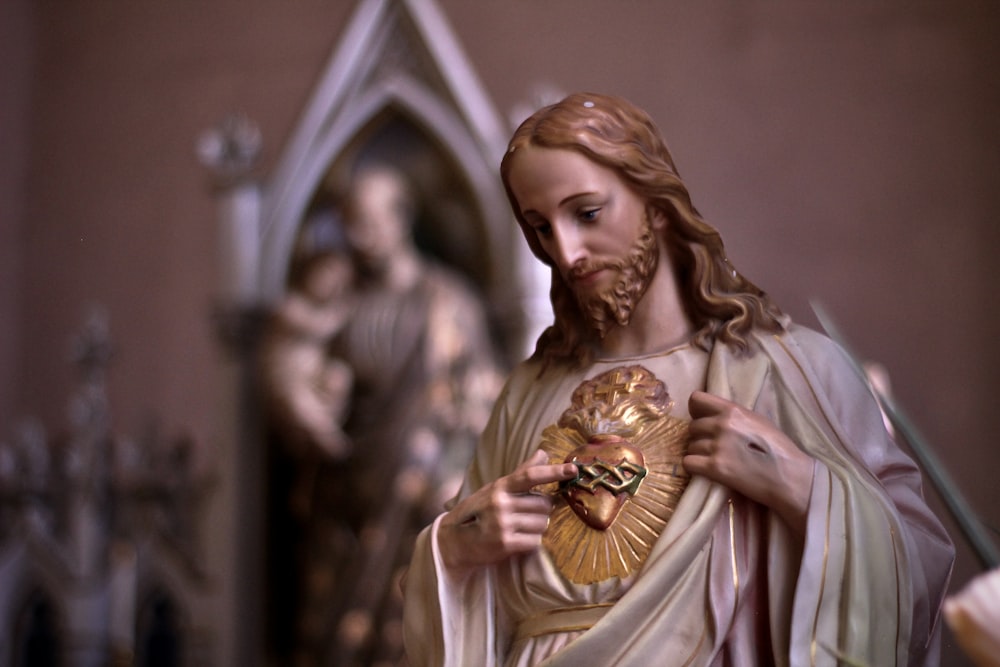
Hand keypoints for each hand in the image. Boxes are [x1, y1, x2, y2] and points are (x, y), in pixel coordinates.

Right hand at [437, 449, 577, 575]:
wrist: (453, 543)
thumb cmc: (478, 512)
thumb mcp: (494, 489)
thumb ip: (521, 473)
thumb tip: (544, 452)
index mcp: (499, 487)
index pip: (530, 476)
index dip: (554, 472)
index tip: (573, 470)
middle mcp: (501, 504)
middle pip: (544, 504)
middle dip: (543, 510)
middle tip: (529, 514)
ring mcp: (502, 524)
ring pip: (542, 523)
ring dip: (538, 527)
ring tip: (520, 527)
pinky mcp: (505, 545)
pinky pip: (535, 541)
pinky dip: (531, 541)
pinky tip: (518, 540)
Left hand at [685, 391, 814, 535]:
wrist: (790, 478)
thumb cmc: (779, 450)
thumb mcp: (758, 421)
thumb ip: (734, 417)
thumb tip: (713, 415)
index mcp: (733, 411)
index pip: (696, 400)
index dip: (696, 411)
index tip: (702, 420)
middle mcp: (722, 425)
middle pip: (692, 427)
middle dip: (700, 437)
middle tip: (715, 448)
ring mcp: (717, 446)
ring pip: (690, 446)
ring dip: (699, 454)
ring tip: (717, 461)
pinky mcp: (714, 468)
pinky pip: (688, 463)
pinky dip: (695, 468)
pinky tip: (708, 471)